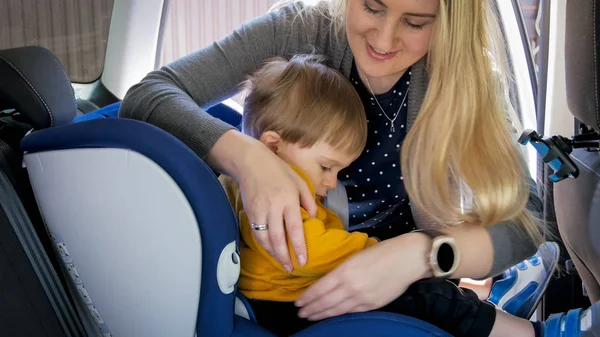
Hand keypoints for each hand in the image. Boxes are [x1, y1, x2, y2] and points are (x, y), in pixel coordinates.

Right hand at [209, 130, 317, 270]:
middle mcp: (273, 207)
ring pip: (265, 239)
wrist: (251, 162)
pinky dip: (264, 244)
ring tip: (282, 263)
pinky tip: (271, 250)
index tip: (303, 261)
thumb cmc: (279, 171)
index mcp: (288, 199)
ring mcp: (259, 211)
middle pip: (278, 238)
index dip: (299, 246)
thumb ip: (308, 200)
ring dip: (273, 253)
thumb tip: (314, 218)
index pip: (294, 228)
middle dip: (284, 256)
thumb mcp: (299, 181)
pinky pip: (257, 233)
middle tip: (291, 269)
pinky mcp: (249, 212)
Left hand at [295, 232, 431, 319]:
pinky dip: (339, 315)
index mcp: (346, 271)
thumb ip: (342, 270)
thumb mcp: (356, 256)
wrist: (408, 259)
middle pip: (325, 302)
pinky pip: (351, 312)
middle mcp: (351, 287)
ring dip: (321, 314)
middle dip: (311, 308)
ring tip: (311, 317)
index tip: (298, 302)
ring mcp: (362, 298)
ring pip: (337, 310)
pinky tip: (332, 316)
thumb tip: (328, 281)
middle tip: (300, 313)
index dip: (308, 297)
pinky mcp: (373, 305)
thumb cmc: (382, 251)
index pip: (320, 288)